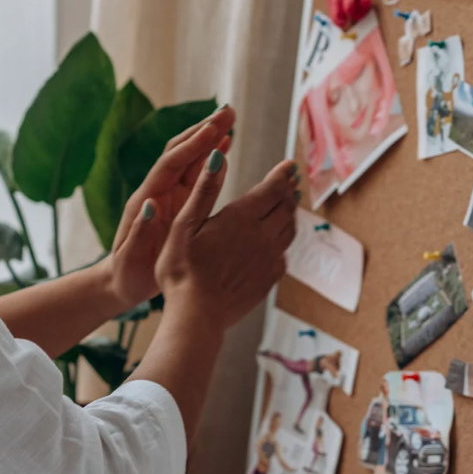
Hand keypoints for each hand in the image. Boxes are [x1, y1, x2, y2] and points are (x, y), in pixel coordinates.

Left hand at [103, 106, 235, 307]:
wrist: (121, 282)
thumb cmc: (126, 274)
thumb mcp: (130, 257)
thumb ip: (140, 231)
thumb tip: (150, 204)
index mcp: (146, 200)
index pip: (170, 164)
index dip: (191, 146)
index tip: (212, 129)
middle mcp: (158, 191)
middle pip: (181, 151)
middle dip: (203, 130)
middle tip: (228, 111)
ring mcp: (169, 195)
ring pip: (190, 159)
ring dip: (209, 138)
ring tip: (230, 119)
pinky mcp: (179, 203)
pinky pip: (196, 175)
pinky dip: (211, 159)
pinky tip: (225, 147)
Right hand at [155, 154, 298, 331]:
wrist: (196, 315)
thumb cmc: (182, 270)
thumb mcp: (184, 224)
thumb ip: (204, 189)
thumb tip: (218, 157)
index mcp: (241, 218)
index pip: (271, 189)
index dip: (282, 175)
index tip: (289, 166)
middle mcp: (262, 236)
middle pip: (285, 207)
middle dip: (288, 191)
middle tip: (290, 182)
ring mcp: (268, 259)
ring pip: (289, 230)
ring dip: (290, 214)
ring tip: (288, 206)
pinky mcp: (268, 279)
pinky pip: (284, 254)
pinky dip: (283, 241)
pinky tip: (276, 242)